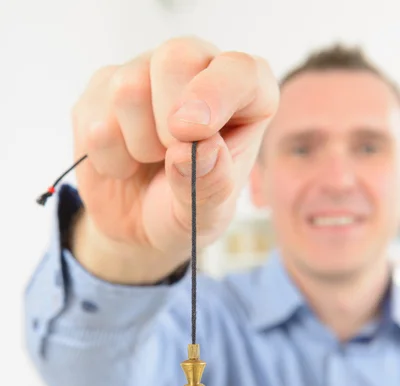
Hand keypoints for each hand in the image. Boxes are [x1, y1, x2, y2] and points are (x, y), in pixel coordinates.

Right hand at [71, 36, 279, 260]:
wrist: (139, 228)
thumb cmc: (187, 210)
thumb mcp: (209, 215)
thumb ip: (211, 186)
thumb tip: (196, 149)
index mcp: (243, 96)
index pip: (242, 71)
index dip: (216, 95)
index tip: (193, 133)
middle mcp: (196, 71)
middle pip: (175, 59)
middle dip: (168, 124)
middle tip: (171, 159)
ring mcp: (144, 74)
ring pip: (128, 87)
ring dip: (138, 146)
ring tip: (149, 162)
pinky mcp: (101, 90)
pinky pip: (95, 120)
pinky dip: (109, 159)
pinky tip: (123, 164)